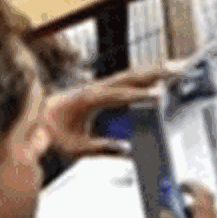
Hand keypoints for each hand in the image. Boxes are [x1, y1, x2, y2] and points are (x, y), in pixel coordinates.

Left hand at [41, 68, 167, 157]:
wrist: (39, 117)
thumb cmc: (55, 131)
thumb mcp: (76, 148)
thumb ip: (101, 149)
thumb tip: (125, 150)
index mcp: (90, 98)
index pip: (120, 95)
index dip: (139, 95)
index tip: (158, 95)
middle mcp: (96, 87)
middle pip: (131, 77)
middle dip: (155, 73)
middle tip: (177, 70)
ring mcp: (100, 85)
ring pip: (131, 74)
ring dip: (153, 70)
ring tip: (175, 68)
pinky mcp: (102, 87)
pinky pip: (127, 78)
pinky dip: (144, 75)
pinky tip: (157, 76)